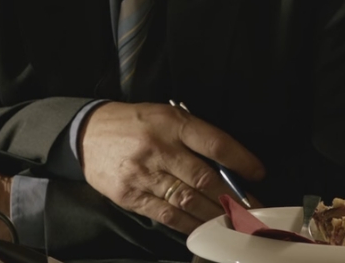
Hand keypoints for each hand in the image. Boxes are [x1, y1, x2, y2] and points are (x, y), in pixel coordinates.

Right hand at [79, 102, 264, 234]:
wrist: (86, 134)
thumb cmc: (133, 123)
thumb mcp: (164, 116)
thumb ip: (192, 137)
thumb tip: (226, 166)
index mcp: (171, 123)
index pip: (214, 143)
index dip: (240, 160)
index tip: (258, 174)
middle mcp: (159, 148)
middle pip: (204, 178)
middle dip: (233, 197)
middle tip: (253, 209)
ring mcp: (144, 174)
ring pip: (187, 200)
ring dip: (215, 215)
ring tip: (234, 223)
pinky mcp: (131, 196)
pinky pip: (166, 215)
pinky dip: (189, 224)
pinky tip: (203, 228)